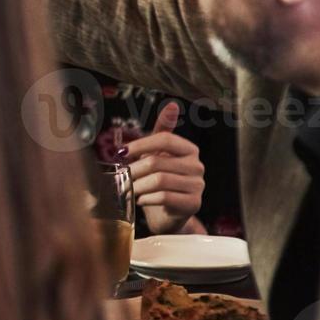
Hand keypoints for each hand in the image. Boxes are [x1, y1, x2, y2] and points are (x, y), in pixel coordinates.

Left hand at [124, 103, 205, 234]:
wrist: (168, 214)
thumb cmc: (160, 180)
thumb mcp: (159, 153)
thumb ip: (162, 130)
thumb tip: (172, 104)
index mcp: (189, 149)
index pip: (165, 138)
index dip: (140, 144)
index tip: (122, 152)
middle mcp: (197, 166)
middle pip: (157, 162)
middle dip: (134, 170)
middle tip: (121, 177)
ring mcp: (198, 186)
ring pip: (159, 180)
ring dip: (137, 185)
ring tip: (129, 189)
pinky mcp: (193, 203)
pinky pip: (164, 197)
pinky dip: (146, 198)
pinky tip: (140, 199)